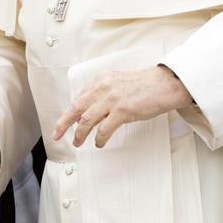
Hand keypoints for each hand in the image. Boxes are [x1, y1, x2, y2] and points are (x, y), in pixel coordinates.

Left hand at [53, 66, 192, 148]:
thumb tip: (88, 109)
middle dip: (64, 124)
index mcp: (100, 80)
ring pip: (86, 120)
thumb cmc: (144, 85)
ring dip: (80, 134)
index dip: (68, 113)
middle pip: (76, 108)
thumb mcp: (118, 82)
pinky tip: (99, 143)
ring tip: (79, 142)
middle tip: (58, 135)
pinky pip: (104, 129)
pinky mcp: (123, 111)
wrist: (164, 84)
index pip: (78, 98)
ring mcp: (112, 99)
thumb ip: (103, 92)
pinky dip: (99, 139)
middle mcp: (103, 87)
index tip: (62, 124)